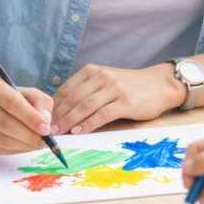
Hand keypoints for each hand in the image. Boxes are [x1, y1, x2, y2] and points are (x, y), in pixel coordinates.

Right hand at [0, 78, 54, 153]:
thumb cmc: (11, 99)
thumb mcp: (28, 93)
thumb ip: (42, 103)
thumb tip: (45, 122)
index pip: (13, 104)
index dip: (31, 118)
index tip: (46, 129)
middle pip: (7, 124)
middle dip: (30, 135)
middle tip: (45, 141)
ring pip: (3, 140)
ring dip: (24, 145)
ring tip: (38, 144)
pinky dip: (16, 150)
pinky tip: (26, 146)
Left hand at [51, 63, 178, 135]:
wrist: (158, 85)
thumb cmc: (128, 87)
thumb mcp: (104, 83)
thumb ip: (85, 92)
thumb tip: (60, 112)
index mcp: (92, 71)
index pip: (66, 89)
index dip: (54, 107)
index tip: (44, 121)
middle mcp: (101, 76)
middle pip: (73, 98)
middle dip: (58, 116)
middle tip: (47, 130)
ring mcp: (114, 88)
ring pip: (85, 106)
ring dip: (69, 121)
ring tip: (59, 133)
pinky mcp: (125, 101)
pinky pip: (102, 114)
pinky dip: (88, 124)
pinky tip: (79, 131)